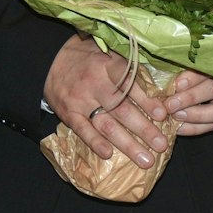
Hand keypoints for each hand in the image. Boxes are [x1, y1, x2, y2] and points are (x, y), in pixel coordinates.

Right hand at [43, 35, 167, 167]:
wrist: (50, 61)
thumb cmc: (88, 58)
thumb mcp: (109, 52)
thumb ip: (130, 68)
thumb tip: (159, 87)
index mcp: (108, 66)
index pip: (129, 84)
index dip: (146, 100)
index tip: (162, 115)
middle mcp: (95, 84)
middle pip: (122, 110)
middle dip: (144, 130)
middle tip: (161, 146)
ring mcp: (80, 101)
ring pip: (107, 125)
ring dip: (127, 144)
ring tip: (145, 159)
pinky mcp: (68, 113)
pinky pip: (83, 130)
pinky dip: (95, 143)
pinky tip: (109, 155)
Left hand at [158, 71, 212, 137]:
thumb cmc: (196, 66)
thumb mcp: (189, 62)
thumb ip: (179, 67)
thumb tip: (161, 77)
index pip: (209, 67)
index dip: (193, 78)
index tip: (176, 85)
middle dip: (191, 98)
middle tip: (170, 105)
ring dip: (195, 115)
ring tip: (175, 116)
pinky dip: (195, 128)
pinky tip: (178, 127)